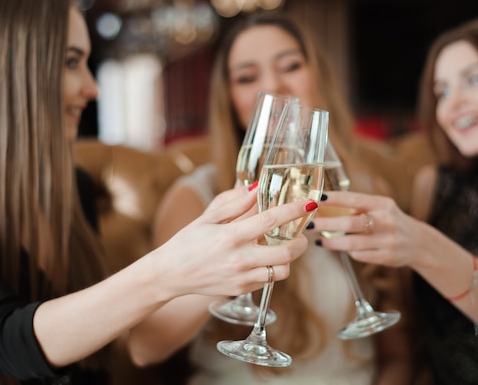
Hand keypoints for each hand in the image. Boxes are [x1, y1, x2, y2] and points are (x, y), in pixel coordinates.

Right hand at [151, 185, 312, 296]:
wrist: (169, 275)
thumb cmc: (186, 242)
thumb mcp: (207, 218)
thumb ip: (234, 204)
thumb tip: (256, 188)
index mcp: (231, 236)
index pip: (271, 220)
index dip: (294, 211)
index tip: (308, 204)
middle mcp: (239, 259)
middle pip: (286, 253)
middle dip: (300, 241)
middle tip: (299, 233)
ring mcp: (241, 277)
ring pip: (282, 271)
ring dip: (288, 258)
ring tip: (282, 247)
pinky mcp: (240, 289)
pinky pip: (267, 280)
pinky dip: (272, 268)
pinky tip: (264, 259)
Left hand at [307, 190, 424, 267]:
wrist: (419, 242)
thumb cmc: (390, 221)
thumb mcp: (381, 207)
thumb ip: (359, 207)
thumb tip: (326, 205)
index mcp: (382, 204)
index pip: (355, 199)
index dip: (335, 199)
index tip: (317, 198)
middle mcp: (386, 221)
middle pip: (351, 223)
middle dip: (327, 223)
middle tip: (310, 224)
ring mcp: (388, 240)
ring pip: (353, 243)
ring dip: (332, 242)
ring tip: (318, 240)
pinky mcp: (387, 257)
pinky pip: (360, 255)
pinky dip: (348, 251)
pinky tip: (340, 248)